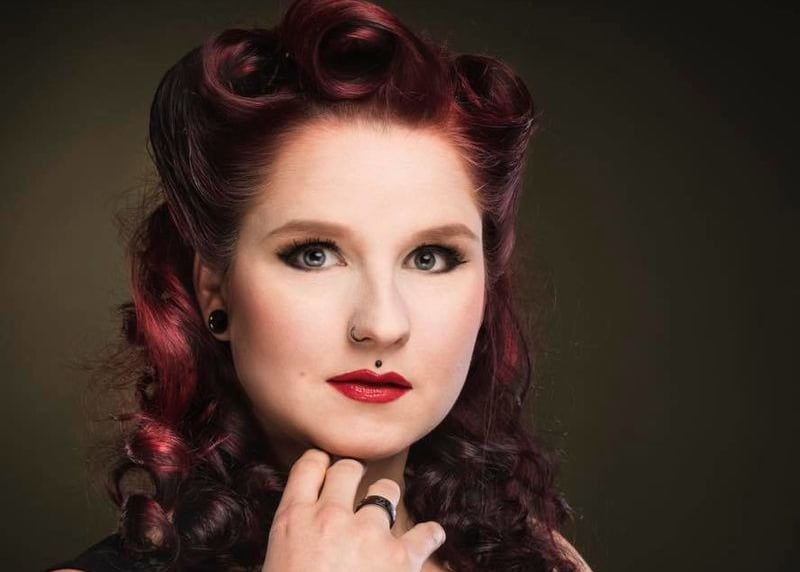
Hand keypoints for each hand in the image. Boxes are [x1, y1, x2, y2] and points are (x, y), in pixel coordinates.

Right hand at [261, 448, 445, 571]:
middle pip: (348, 468)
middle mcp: (330, 516)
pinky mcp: (400, 557)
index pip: (309, 465)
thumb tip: (299, 538)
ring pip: (386, 490)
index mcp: (293, 520)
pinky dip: (430, 536)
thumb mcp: (274, 566)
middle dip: (353, 474)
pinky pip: (425, 533)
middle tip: (356, 486)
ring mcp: (367, 534)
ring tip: (386, 512)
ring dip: (387, 499)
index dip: (320, 462)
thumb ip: (291, 541)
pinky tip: (431, 538)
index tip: (326, 467)